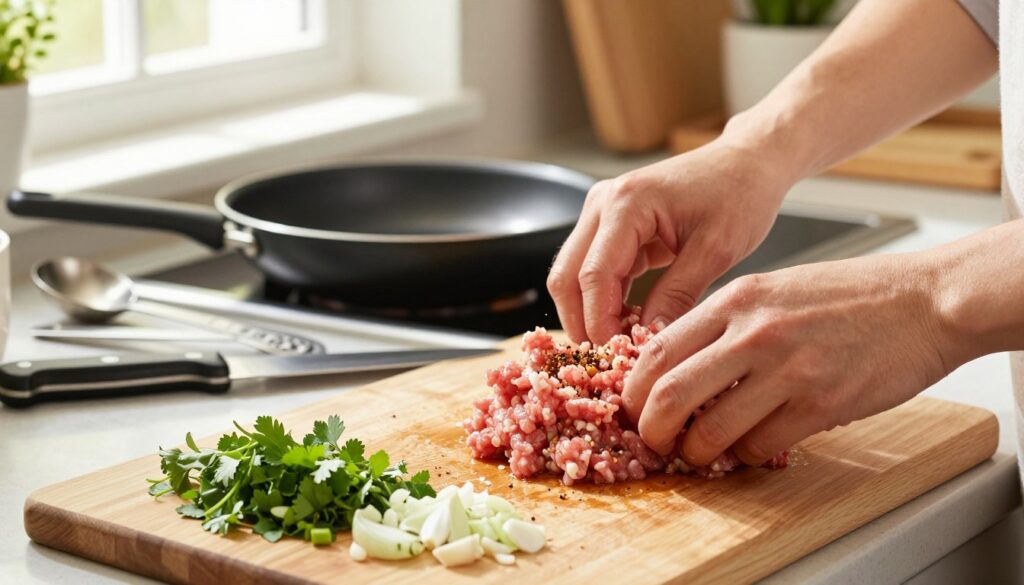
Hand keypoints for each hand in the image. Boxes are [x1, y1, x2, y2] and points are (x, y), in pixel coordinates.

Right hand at [547, 140, 790, 344]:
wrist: (747, 162)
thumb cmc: (740, 194)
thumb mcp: (716, 249)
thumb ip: (679, 294)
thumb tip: (651, 341)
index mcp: (627, 203)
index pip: (593, 275)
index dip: (598, 322)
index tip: (615, 359)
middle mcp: (602, 203)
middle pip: (566, 276)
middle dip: (581, 322)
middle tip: (608, 360)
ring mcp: (601, 212)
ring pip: (571, 275)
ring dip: (588, 313)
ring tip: (619, 347)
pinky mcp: (609, 225)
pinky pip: (591, 270)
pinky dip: (601, 300)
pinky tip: (626, 324)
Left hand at [621, 253, 960, 465]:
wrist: (924, 301)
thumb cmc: (850, 296)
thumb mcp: (772, 290)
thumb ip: (724, 323)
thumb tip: (679, 366)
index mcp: (734, 300)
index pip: (656, 351)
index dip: (634, 390)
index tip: (634, 408)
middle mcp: (753, 332)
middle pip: (669, 394)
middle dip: (651, 429)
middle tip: (655, 442)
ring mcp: (787, 368)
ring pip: (711, 430)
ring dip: (697, 453)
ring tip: (700, 453)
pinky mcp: (821, 402)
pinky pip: (762, 445)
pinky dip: (747, 455)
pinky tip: (752, 447)